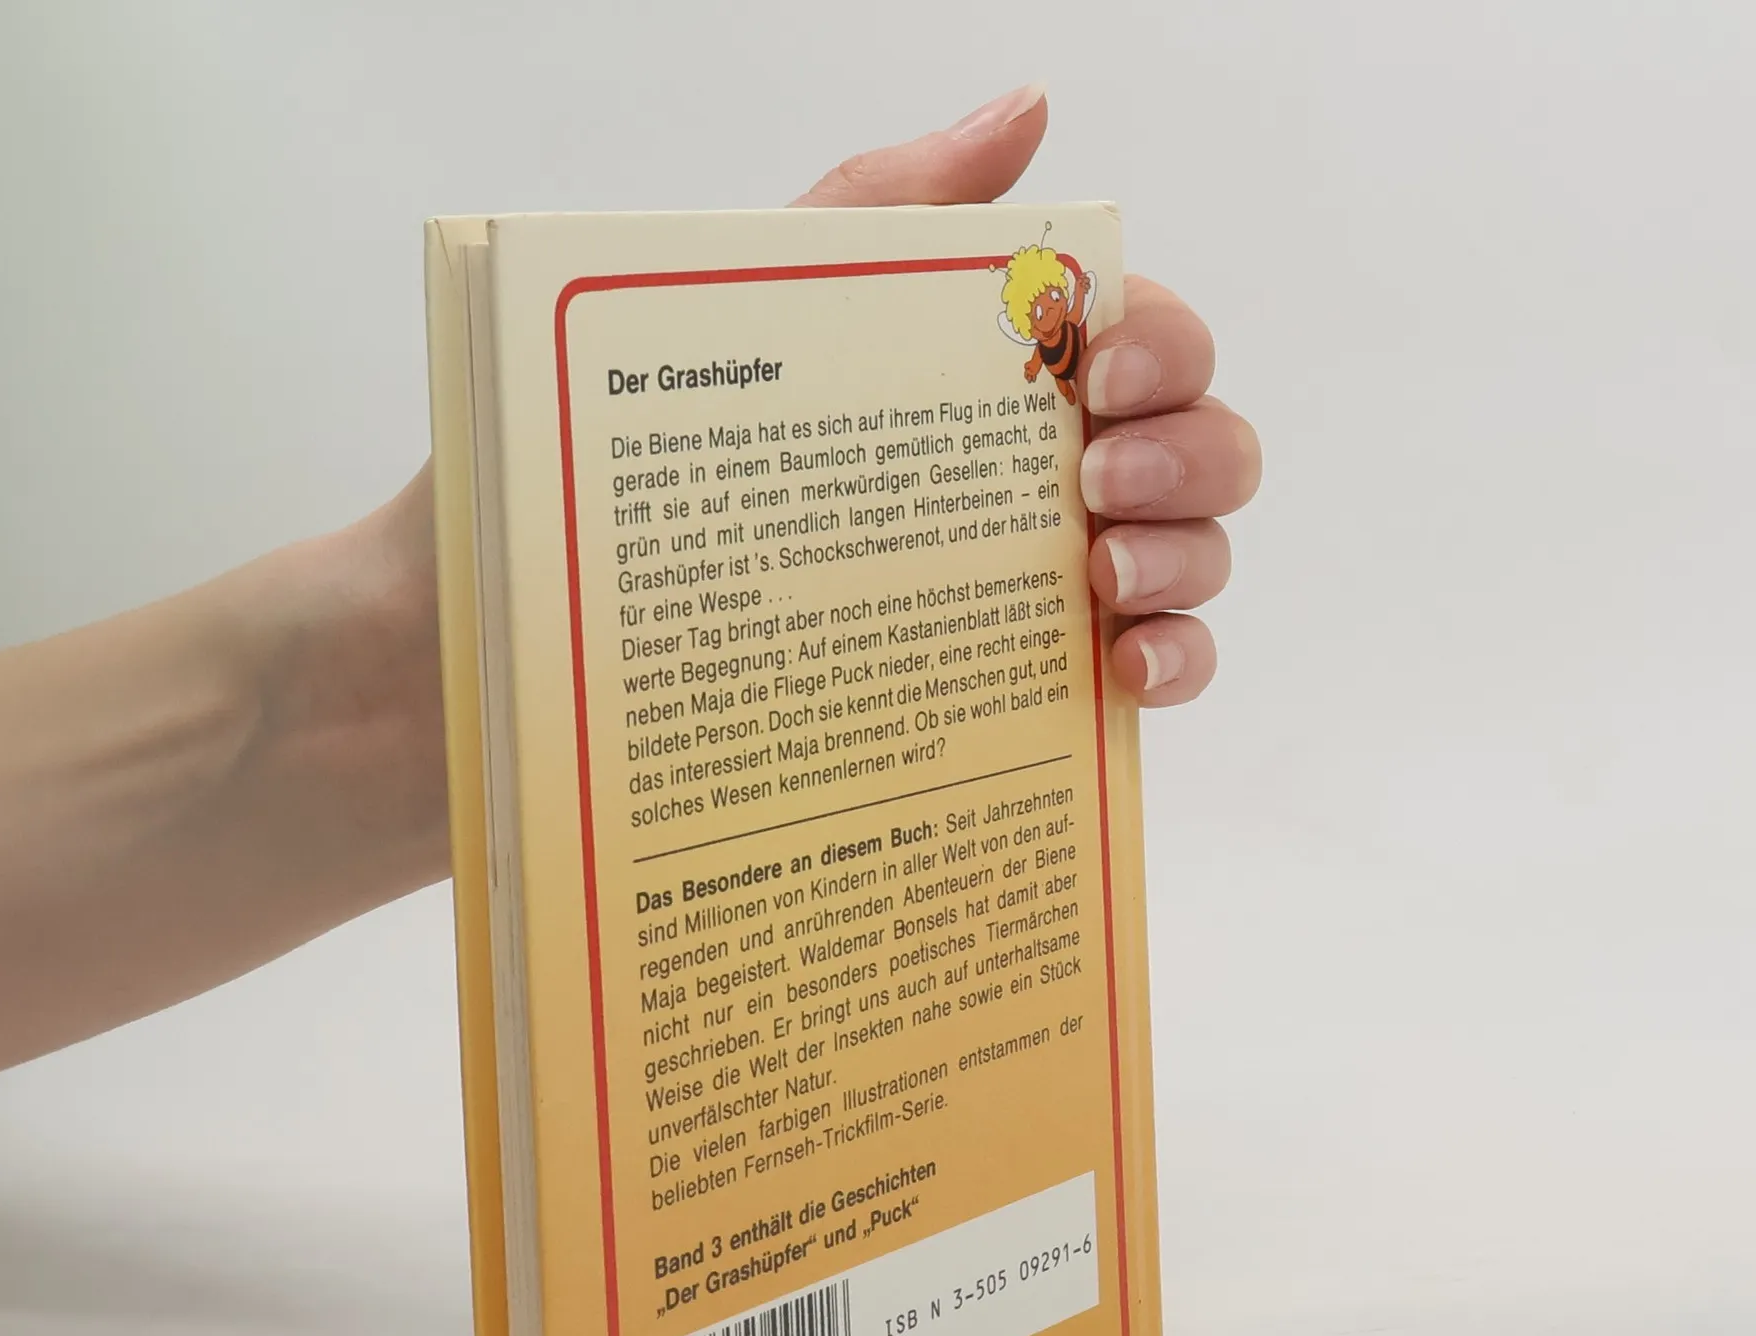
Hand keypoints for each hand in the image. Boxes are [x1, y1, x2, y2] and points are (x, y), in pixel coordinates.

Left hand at [797, 85, 1261, 705]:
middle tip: (1094, 479)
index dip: (1165, 350)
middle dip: (1183, 455)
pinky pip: (1173, 666)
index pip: (1164, 343)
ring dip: (1182, 557)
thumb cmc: (745, 421)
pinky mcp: (1070, 671)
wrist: (675, 566)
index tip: (1100, 373)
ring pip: (1205, 554)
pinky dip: (1176, 663)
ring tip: (1102, 575)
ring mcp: (1088, 575)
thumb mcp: (802, 289)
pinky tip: (1125, 666)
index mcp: (1044, 378)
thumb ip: (911, 197)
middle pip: (1213, 447)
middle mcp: (1085, 472)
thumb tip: (1025, 111)